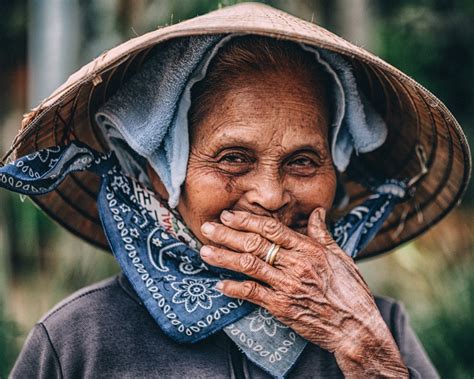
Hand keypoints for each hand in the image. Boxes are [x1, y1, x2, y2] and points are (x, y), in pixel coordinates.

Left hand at [199, 208, 407, 377]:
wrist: (355, 327)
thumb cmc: (350, 291)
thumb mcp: (340, 256)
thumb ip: (322, 233)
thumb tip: (316, 212)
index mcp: (309, 249)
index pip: (271, 229)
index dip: (247, 220)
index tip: (229, 215)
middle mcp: (295, 264)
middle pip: (254, 244)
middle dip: (227, 235)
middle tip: (207, 227)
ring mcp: (287, 286)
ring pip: (249, 266)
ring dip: (224, 258)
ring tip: (204, 252)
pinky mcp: (281, 307)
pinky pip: (252, 294)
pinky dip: (234, 289)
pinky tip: (219, 285)